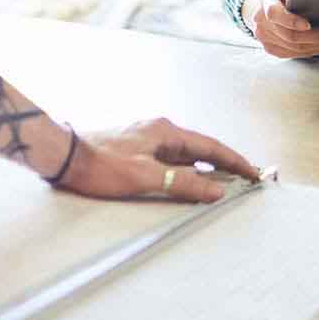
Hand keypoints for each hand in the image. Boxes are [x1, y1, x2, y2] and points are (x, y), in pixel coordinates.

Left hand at [59, 117, 261, 202]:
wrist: (63, 155)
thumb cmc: (101, 165)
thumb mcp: (145, 178)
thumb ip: (183, 184)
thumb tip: (217, 190)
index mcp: (165, 131)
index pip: (210, 147)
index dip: (235, 161)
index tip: (255, 172)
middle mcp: (158, 129)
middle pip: (200, 149)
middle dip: (224, 164)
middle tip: (247, 179)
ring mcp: (146, 136)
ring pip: (185, 153)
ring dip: (205, 168)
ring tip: (224, 183)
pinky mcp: (135, 147)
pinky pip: (170, 157)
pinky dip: (186, 169)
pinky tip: (188, 180)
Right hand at [243, 0, 318, 58]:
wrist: (260, 7)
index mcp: (264, 4)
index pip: (275, 14)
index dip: (291, 21)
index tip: (309, 25)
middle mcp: (262, 24)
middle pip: (291, 36)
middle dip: (318, 37)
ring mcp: (265, 39)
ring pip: (296, 48)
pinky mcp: (272, 50)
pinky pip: (295, 54)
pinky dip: (313, 51)